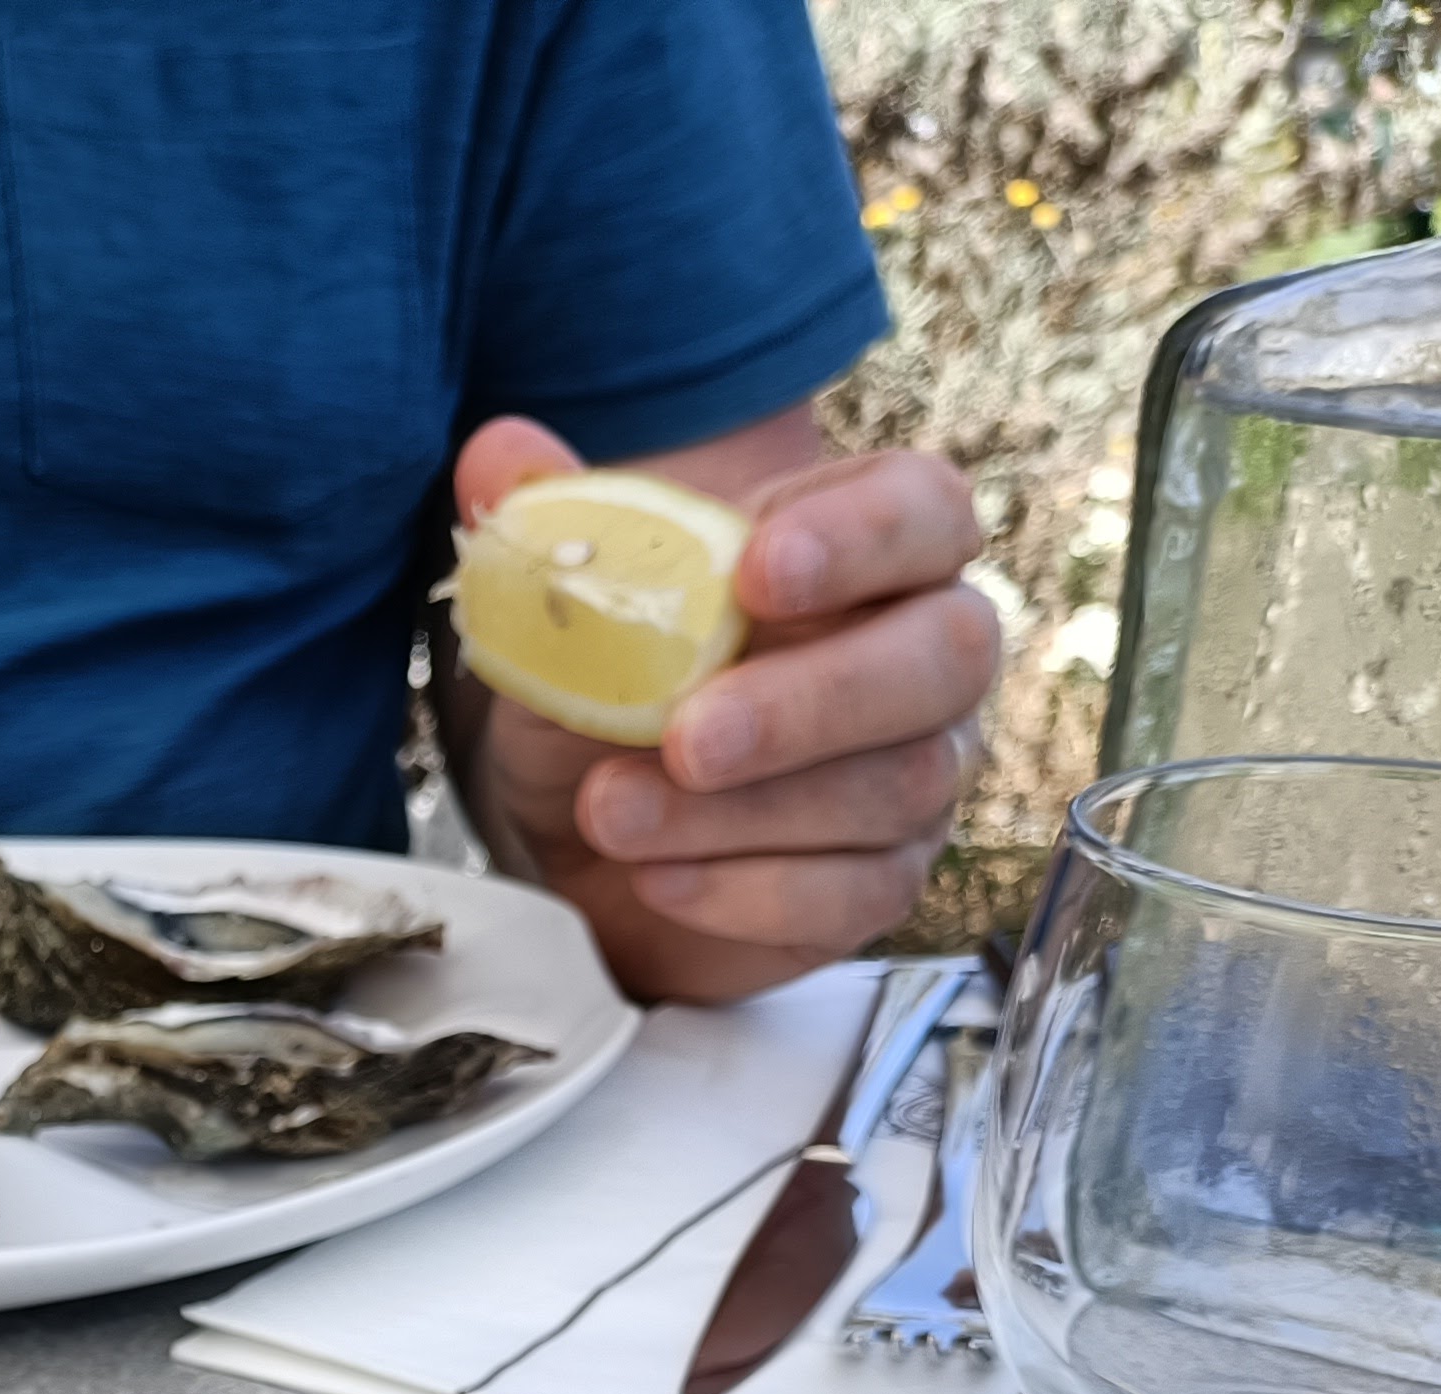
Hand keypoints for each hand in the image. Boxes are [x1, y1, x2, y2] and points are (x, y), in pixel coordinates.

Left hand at [452, 415, 997, 1002]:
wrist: (582, 835)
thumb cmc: (608, 689)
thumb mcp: (566, 605)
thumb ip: (548, 522)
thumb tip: (498, 452)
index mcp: (867, 551)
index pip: (925, 511)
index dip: (861, 536)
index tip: (754, 572)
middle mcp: (923, 656)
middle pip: (942, 656)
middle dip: (809, 700)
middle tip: (685, 736)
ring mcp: (920, 773)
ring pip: (893, 788)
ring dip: (740, 811)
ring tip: (610, 814)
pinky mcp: (885, 882)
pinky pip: (858, 894)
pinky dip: (746, 892)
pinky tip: (657, 878)